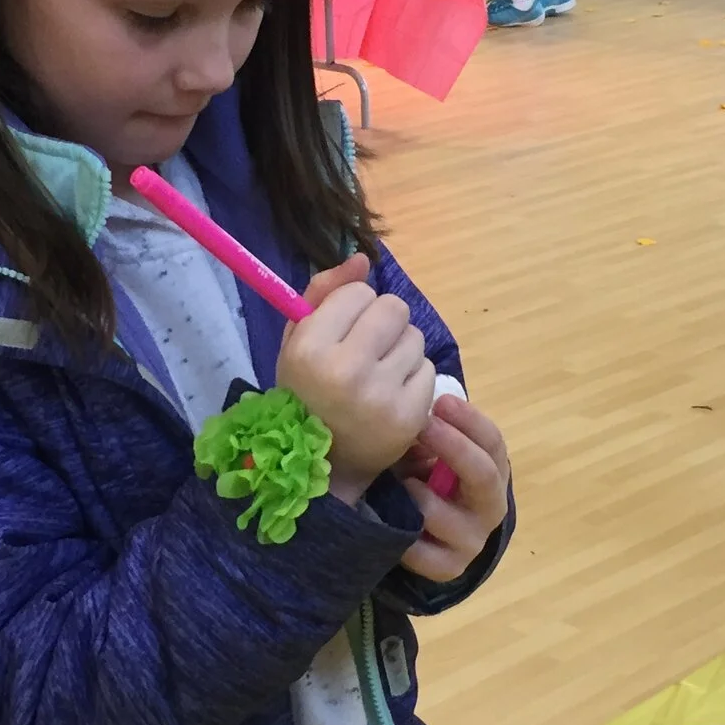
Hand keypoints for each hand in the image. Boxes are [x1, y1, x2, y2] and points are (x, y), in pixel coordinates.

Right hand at [276, 255, 436, 503]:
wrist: (323, 465)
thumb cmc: (306, 395)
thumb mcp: (296, 342)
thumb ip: (322, 293)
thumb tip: (362, 259)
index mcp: (309, 348)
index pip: (359, 293)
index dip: (355, 308)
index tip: (344, 332)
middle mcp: (345, 370)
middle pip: (394, 308)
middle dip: (385, 323)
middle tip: (369, 350)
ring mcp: (381, 396)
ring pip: (415, 338)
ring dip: (401, 350)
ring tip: (379, 374)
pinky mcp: (410, 416)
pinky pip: (429, 371)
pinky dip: (414, 379)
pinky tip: (392, 395)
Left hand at [398, 395, 510, 580]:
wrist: (435, 538)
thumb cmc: (433, 482)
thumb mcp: (436, 456)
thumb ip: (431, 436)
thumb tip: (414, 412)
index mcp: (494, 473)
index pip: (493, 443)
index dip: (469, 420)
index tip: (441, 401)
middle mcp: (491, 508)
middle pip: (482, 474)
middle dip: (453, 447)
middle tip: (424, 425)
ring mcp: (471, 541)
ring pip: (442, 514)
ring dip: (416, 493)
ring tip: (398, 479)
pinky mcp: (448, 567)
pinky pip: (421, 551)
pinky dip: (402, 534)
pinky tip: (388, 518)